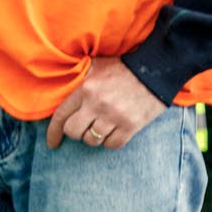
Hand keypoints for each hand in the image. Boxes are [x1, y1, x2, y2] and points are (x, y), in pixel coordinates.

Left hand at [46, 56, 166, 150]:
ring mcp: (115, 115)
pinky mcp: (131, 125)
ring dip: (94, 137)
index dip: (54, 132)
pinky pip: (112, 145)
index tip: (52, 143)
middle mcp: (97, 103)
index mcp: (86, 88)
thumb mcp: (96, 66)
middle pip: (73, 132)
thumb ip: (79, 79)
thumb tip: (60, 91)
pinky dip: (111, 142)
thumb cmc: (124, 68)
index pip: (61, 116)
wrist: (159, 68)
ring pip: (92, 141)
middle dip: (76, 133)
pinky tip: (115, 132)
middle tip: (85, 127)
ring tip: (102, 127)